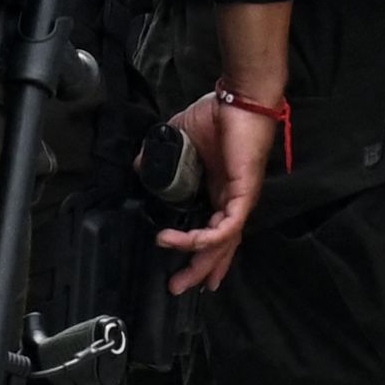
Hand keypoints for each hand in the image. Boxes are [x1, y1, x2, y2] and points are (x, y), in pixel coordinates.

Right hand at [159, 91, 282, 292]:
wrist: (239, 97)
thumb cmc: (217, 114)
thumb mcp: (179, 137)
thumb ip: (160, 155)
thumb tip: (140, 166)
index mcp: (221, 190)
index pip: (216, 231)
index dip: (203, 253)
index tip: (184, 270)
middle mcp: (232, 200)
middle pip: (220, 246)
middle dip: (200, 271)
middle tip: (177, 287)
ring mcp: (240, 199)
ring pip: (224, 243)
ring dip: (200, 262)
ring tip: (178, 276)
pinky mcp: (244, 194)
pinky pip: (227, 228)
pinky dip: (205, 239)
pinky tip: (182, 242)